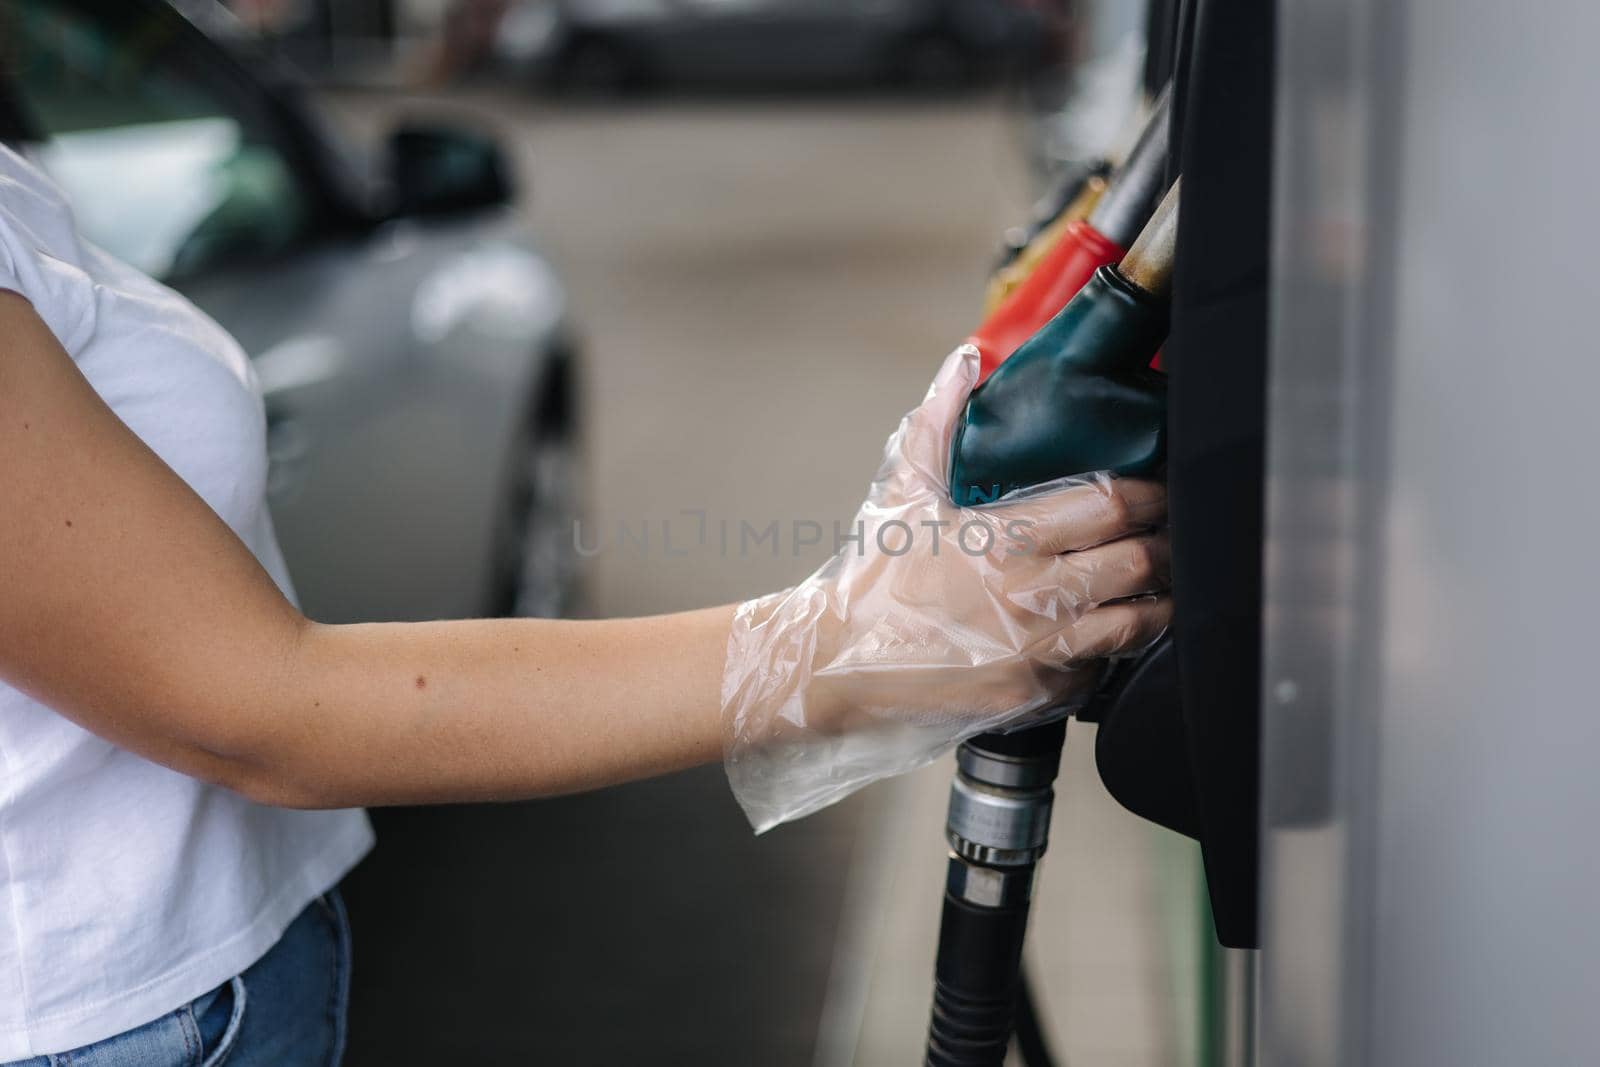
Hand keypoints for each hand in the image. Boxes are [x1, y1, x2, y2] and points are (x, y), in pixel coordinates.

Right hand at [722, 345, 1170, 831]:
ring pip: (1136, 622)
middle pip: (1139, 562)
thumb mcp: (902, 495)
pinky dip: (1114, 651)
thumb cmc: (871, 582)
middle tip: (1177, 535)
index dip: (1151, 494)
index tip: (1161, 488)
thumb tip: (963, 359)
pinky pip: (1101, 669)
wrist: (834, 667)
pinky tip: (1114, 633)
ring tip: (1165, 587)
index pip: (1111, 504)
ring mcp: (1039, 651)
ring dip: (1159, 602)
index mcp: (1007, 539)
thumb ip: (938, 422)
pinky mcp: (1036, 695)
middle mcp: (1033, 595)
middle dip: (1168, 545)